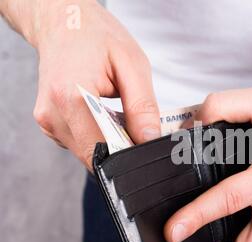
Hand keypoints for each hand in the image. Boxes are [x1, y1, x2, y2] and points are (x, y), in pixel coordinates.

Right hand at [31, 0, 159, 168]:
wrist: (65, 23)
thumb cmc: (97, 37)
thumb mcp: (132, 65)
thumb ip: (142, 107)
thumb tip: (150, 140)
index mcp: (70, 97)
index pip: (101, 150)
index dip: (128, 154)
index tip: (144, 144)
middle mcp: (52, 114)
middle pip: (93, 154)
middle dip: (120, 147)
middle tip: (133, 121)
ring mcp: (47, 121)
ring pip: (87, 151)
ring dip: (108, 140)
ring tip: (114, 110)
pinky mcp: (49, 123)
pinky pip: (80, 142)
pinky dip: (97, 134)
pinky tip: (101, 112)